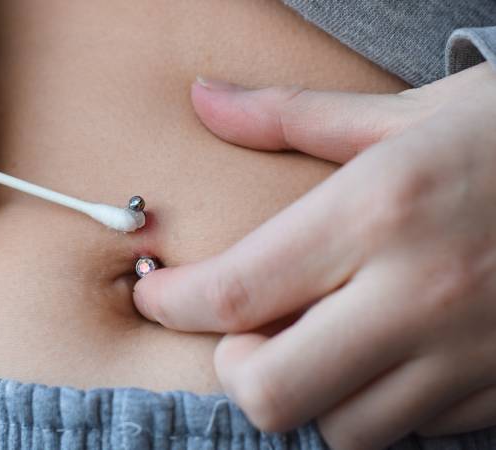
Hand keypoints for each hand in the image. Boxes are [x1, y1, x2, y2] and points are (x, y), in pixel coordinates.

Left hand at [133, 63, 495, 449]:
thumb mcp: (401, 115)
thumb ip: (287, 116)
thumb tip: (202, 98)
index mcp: (377, 212)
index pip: (234, 290)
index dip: (173, 303)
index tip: (156, 293)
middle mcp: (417, 292)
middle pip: (270, 391)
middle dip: (234, 370)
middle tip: (241, 332)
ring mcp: (468, 353)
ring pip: (342, 429)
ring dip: (308, 393)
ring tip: (315, 342)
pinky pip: (413, 432)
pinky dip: (376, 404)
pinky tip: (381, 357)